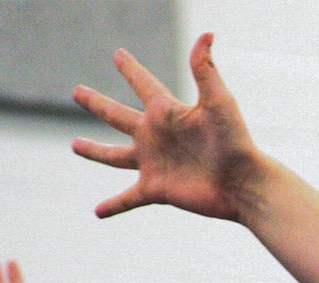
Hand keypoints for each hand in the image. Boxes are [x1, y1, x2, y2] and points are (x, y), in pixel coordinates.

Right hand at [72, 33, 263, 220]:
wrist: (243, 183)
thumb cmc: (235, 141)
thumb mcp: (219, 102)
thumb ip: (206, 70)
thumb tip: (206, 34)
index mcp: (168, 112)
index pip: (144, 84)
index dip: (130, 69)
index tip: (118, 55)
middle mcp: (156, 136)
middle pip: (117, 116)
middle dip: (97, 104)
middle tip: (77, 92)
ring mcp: (154, 163)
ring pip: (115, 156)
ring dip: (95, 152)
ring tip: (75, 146)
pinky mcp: (157, 189)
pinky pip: (128, 199)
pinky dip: (113, 205)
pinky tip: (97, 212)